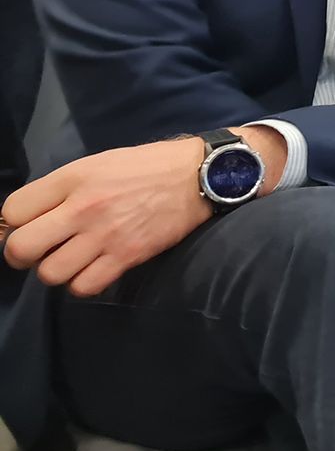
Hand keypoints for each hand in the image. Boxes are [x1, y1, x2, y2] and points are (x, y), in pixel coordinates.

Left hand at [3, 137, 213, 296]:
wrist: (198, 176)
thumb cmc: (145, 167)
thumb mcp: (97, 163)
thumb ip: (62, 188)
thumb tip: (30, 217)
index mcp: (73, 178)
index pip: (12, 211)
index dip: (12, 223)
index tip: (26, 226)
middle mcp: (83, 208)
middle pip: (21, 248)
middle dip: (21, 254)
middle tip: (39, 250)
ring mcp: (105, 235)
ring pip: (50, 273)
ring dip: (55, 270)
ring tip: (70, 259)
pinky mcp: (127, 256)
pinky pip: (84, 287)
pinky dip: (82, 283)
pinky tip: (92, 269)